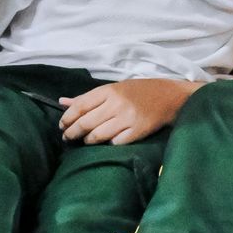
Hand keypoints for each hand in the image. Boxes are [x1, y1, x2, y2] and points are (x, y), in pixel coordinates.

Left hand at [59, 79, 199, 144]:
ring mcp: (127, 118)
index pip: (80, 106)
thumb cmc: (139, 91)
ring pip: (98, 135)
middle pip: (85, 123)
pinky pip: (115, 142)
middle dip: (72, 133)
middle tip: (67, 137)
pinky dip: (109, 143)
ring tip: (86, 140)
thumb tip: (62, 102)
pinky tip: (107, 141)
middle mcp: (116, 104)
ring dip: (88, 140)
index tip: (62, 125)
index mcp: (109, 91)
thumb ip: (88, 97)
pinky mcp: (137, 131)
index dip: (67, 118)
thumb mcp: (114, 88)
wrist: (169, 96)